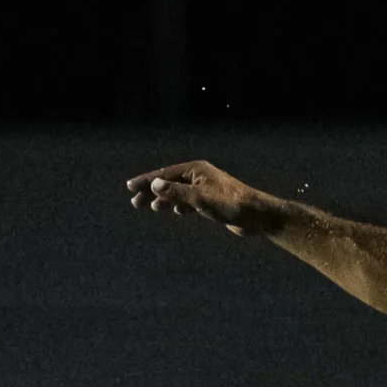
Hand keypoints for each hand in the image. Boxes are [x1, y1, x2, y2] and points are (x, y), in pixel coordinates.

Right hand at [125, 160, 256, 229]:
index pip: (165, 174)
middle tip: (134, 202)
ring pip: (178, 193)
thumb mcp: (200, 198)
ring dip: (164, 200)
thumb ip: (177, 192)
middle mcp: (199, 176)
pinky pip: (190, 202)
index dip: (146, 181)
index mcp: (196, 170)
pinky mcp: (212, 202)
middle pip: (169, 182)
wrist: (256, 216)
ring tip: (150, 207)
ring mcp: (205, 189)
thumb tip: (155, 184)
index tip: (130, 187)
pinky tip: (175, 212)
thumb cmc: (231, 204)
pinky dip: (180, 206)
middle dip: (151, 192)